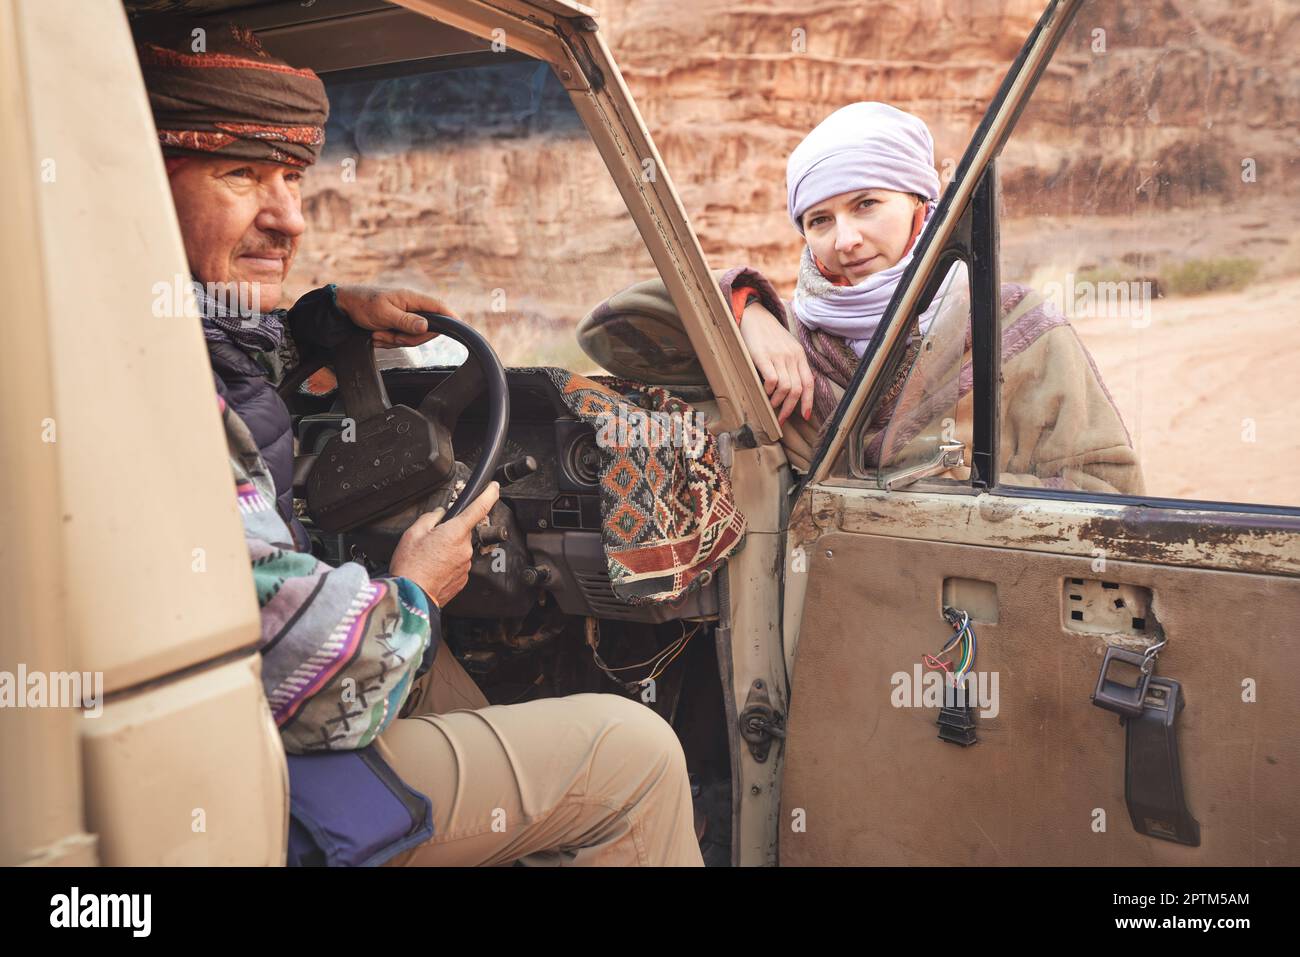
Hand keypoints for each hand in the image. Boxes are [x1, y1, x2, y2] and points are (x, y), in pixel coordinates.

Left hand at [333, 285, 458, 348]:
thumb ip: (406, 321)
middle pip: (426, 331)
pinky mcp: (398, 326)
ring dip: (394, 340)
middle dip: (407, 338)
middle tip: (389, 335)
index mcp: (412, 299)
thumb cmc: (363, 304)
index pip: (439, 308)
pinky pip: (401, 340)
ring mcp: (405, 318)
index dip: (452, 318)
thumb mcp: (384, 314)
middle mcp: (412, 308)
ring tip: (378, 333)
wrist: (344, 307)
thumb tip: (427, 326)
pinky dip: (388, 341)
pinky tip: (377, 335)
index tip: (460, 327)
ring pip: (412, 338)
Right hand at [389, 482, 500, 607]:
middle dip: (450, 532)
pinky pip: (458, 563)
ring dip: (448, 548)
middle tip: (431, 541)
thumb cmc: (411, 567)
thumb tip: (440, 514)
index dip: (489, 494)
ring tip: (429, 557)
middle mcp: (465, 548)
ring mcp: (466, 564)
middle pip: (463, 531)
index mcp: (455, 532)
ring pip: (460, 548)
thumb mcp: (413, 533)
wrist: (412, 596)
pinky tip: (434, 567)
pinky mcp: (463, 578)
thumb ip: (431, 517)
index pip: (479, 507)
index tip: (494, 487)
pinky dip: (448, 563)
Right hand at [740, 303, 813, 423]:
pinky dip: (769, 390)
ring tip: (771, 403)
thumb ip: (792, 364)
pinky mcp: (763, 356)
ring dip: (778, 401)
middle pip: (797, 390)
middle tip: (781, 418)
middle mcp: (791, 356)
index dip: (808, 402)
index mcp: (799, 355)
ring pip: (786, 387)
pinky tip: (764, 391)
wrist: (754, 316)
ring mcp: (778, 356)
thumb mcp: (786, 347)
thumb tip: (794, 388)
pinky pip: (772, 379)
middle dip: (789, 408)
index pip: (809, 383)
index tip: (804, 416)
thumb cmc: (768, 335)